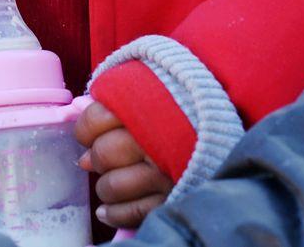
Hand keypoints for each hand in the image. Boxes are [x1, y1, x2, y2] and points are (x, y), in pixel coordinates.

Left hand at [74, 100, 171, 226]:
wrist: (219, 132)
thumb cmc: (175, 111)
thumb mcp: (148, 91)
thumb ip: (118, 102)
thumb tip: (84, 129)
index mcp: (148, 109)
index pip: (97, 118)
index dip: (86, 129)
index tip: (88, 134)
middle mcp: (156, 143)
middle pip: (104, 153)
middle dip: (98, 157)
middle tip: (103, 158)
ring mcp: (165, 174)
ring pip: (113, 186)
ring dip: (105, 187)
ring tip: (109, 183)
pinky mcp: (172, 199)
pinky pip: (131, 213)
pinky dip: (114, 213)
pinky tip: (107, 210)